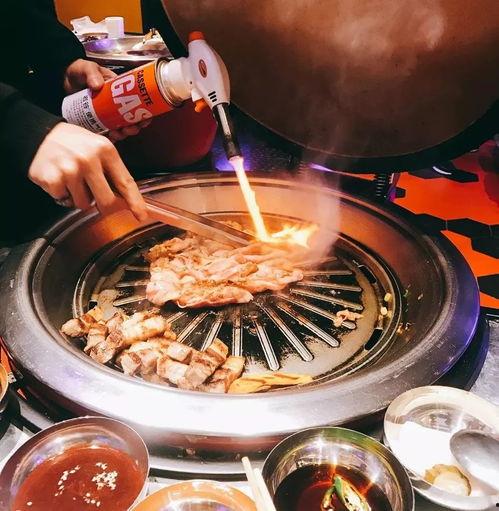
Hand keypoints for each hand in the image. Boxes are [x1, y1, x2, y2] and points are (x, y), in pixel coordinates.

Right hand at [28, 122, 147, 220]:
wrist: (41, 134)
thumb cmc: (76, 144)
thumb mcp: (100, 148)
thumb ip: (113, 171)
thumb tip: (126, 200)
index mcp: (106, 151)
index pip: (125, 182)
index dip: (135, 202)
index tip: (141, 215)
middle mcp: (89, 159)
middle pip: (106, 201)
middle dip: (102, 204)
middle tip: (94, 193)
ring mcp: (69, 170)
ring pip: (83, 204)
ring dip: (79, 197)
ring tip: (72, 179)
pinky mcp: (52, 179)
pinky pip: (64, 201)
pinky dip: (62, 194)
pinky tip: (59, 179)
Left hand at [63, 59, 150, 140]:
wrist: (61, 80)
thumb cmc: (79, 72)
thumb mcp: (86, 68)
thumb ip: (91, 73)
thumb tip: (98, 85)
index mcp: (121, 92)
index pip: (139, 104)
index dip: (145, 114)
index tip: (143, 120)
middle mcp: (118, 105)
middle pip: (132, 120)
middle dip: (133, 128)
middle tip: (128, 129)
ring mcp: (108, 116)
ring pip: (121, 129)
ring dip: (123, 134)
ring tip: (117, 133)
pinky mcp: (98, 123)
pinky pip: (107, 134)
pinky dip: (110, 138)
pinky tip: (108, 138)